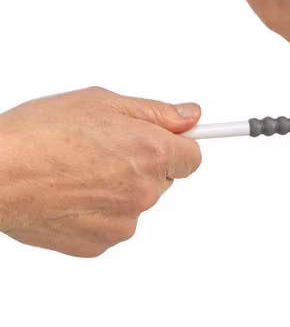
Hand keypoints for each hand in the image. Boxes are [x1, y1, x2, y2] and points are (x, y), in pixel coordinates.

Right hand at [0, 87, 201, 256]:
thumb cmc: (40, 134)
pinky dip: (97, 211)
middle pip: (162, 179)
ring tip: (78, 171)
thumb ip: (155, 112)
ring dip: (119, 189)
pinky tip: (70, 194)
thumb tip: (190, 115)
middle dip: (143, 164)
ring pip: (135, 202)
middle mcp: (144, 191)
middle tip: (104, 149)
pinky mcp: (100, 243)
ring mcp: (123, 221)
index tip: (167, 140)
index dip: (177, 145)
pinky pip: (111, 223)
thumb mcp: (103, 103)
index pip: (192, 156)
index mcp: (152, 152)